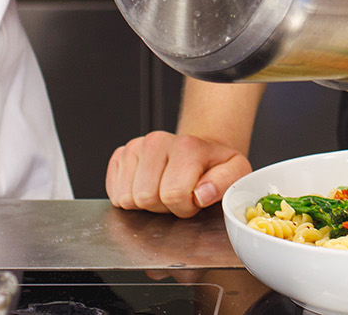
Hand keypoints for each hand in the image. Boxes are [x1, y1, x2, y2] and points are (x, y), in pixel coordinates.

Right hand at [107, 131, 252, 215]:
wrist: (198, 151)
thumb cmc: (214, 165)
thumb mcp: (235, 171)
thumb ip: (224, 183)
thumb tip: (201, 194)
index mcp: (187, 146)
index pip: (173, 195)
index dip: (185, 206)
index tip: (194, 197)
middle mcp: (157, 141)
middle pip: (146, 197)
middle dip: (164, 206)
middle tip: (178, 195)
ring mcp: (135, 147)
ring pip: (127, 197)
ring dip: (146, 204)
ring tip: (163, 190)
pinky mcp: (120, 155)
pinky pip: (113, 192)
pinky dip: (128, 198)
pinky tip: (146, 187)